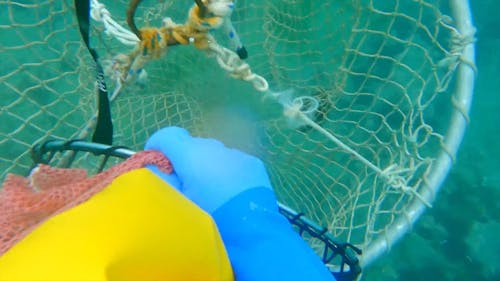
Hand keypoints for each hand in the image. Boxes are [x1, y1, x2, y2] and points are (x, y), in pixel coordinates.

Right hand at [144, 126, 272, 213]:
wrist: (252, 236)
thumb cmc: (207, 221)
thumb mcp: (174, 204)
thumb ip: (158, 180)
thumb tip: (153, 166)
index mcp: (193, 154)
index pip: (167, 135)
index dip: (156, 147)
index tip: (155, 166)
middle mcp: (216, 147)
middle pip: (190, 145)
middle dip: (182, 161)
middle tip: (181, 187)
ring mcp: (238, 154)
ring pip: (213, 154)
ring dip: (205, 166)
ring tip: (207, 193)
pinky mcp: (254, 165)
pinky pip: (232, 163)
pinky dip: (225, 172)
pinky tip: (228, 195)